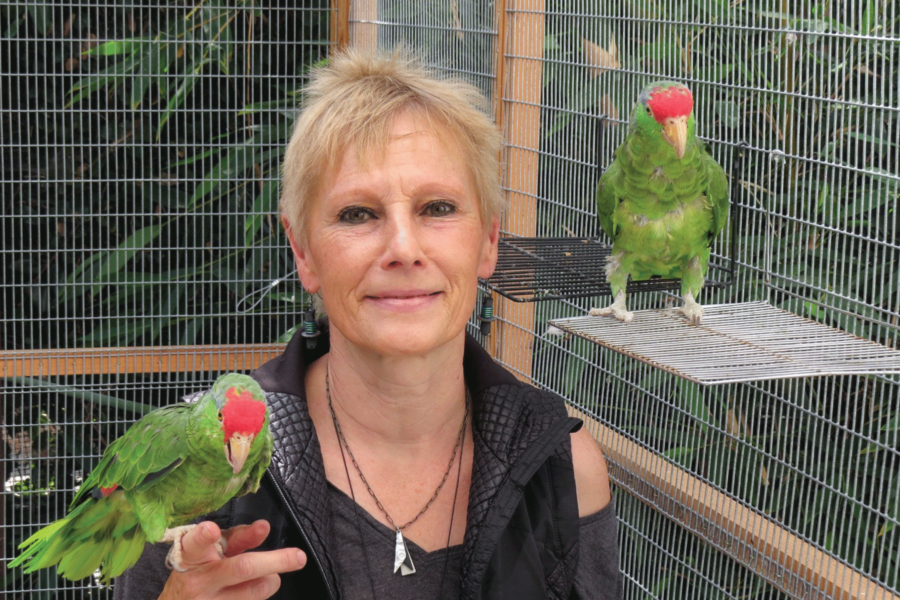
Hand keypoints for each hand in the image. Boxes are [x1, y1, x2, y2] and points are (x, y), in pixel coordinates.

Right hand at [158, 520, 306, 599]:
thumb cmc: (198, 571)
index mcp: (193, 556)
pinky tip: (249, 591)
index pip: (195, 544)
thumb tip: (264, 528)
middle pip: (242, 568)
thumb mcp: (210, 551)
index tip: (212, 530)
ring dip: (271, 579)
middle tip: (299, 556)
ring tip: (265, 575)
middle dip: (275, 560)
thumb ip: (236, 538)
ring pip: (257, 590)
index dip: (203, 536)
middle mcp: (199, 581)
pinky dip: (261, 593)